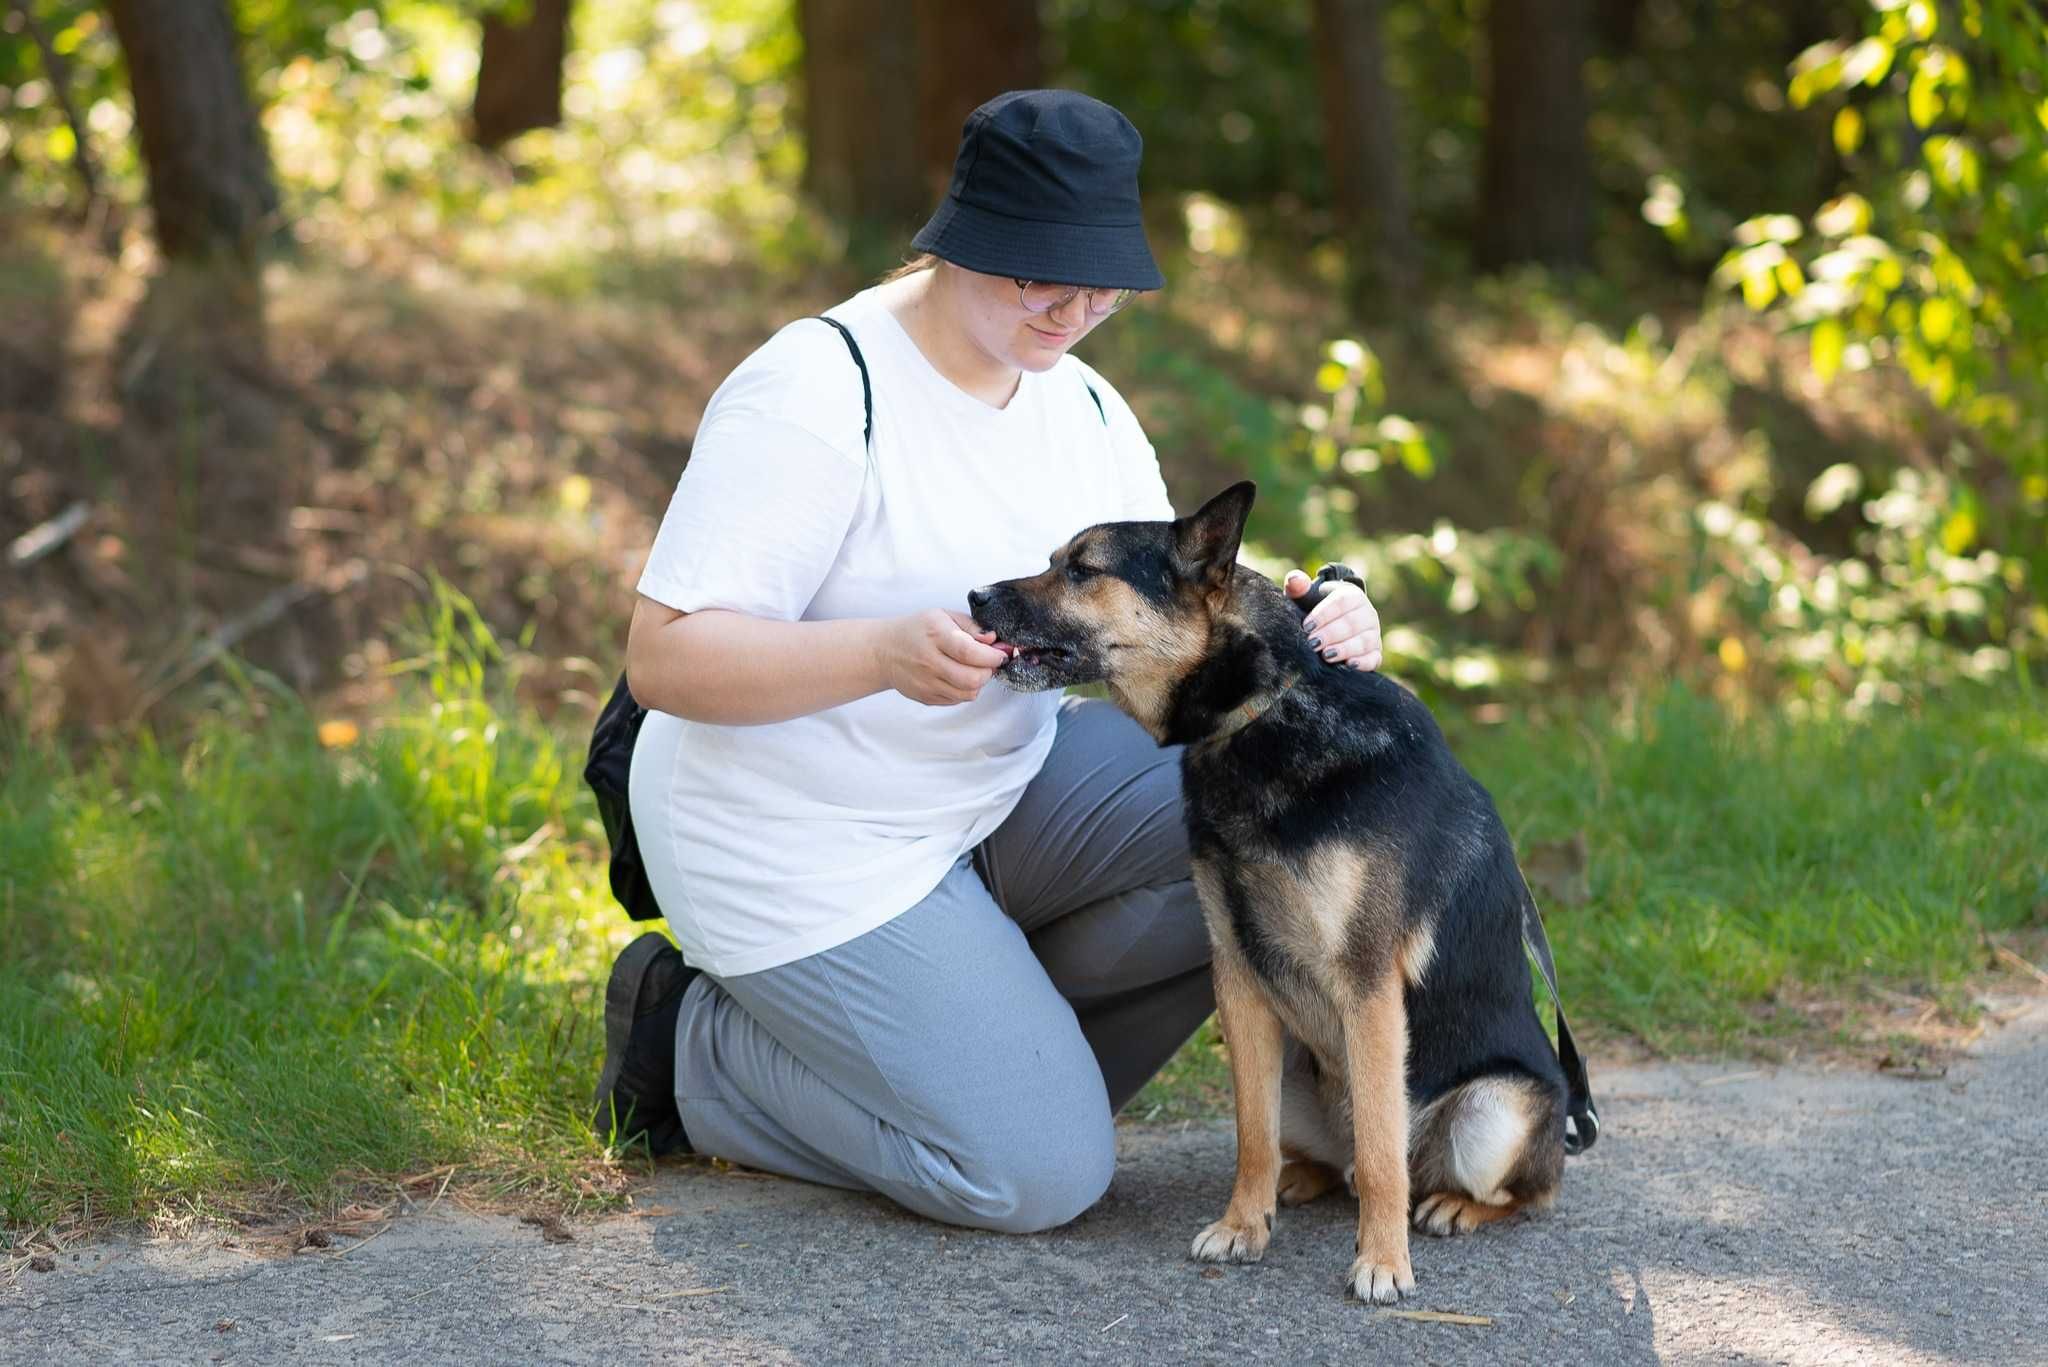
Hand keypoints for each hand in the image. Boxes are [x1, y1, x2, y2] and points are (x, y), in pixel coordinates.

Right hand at [878, 609, 1009, 705]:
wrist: (885, 652)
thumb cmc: (917, 631)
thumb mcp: (944, 616)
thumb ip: (972, 626)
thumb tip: (993, 640)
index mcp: (935, 635)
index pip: (969, 652)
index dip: (991, 656)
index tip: (999, 653)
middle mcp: (929, 661)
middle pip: (972, 678)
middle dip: (988, 671)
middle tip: (988, 662)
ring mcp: (927, 683)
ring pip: (968, 693)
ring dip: (978, 682)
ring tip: (972, 668)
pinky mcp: (927, 698)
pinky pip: (957, 700)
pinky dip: (965, 690)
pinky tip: (958, 676)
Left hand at [1285, 571, 1381, 671]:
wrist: (1329, 625)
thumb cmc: (1315, 608)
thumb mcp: (1305, 596)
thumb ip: (1298, 586)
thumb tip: (1294, 578)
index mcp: (1353, 596)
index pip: (1341, 602)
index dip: (1324, 615)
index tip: (1306, 626)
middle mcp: (1368, 613)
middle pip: (1352, 623)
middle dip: (1331, 634)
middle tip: (1313, 643)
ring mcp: (1373, 634)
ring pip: (1364, 641)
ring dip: (1345, 649)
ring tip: (1326, 655)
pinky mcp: (1375, 653)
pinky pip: (1373, 658)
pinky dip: (1363, 662)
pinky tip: (1348, 665)